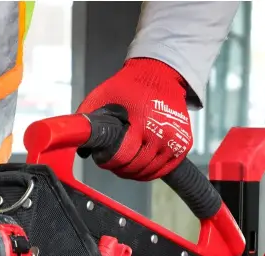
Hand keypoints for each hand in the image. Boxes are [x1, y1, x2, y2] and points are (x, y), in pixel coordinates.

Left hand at [77, 58, 192, 180]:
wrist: (160, 74)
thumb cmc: (129, 86)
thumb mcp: (102, 97)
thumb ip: (88, 121)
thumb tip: (80, 146)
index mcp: (140, 122)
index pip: (122, 157)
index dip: (109, 161)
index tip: (103, 157)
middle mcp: (161, 134)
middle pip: (136, 168)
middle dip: (120, 167)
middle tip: (113, 160)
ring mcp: (175, 140)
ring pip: (150, 172)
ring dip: (135, 171)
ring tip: (126, 162)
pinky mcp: (184, 145)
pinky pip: (165, 169)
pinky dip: (152, 170)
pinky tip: (141, 164)